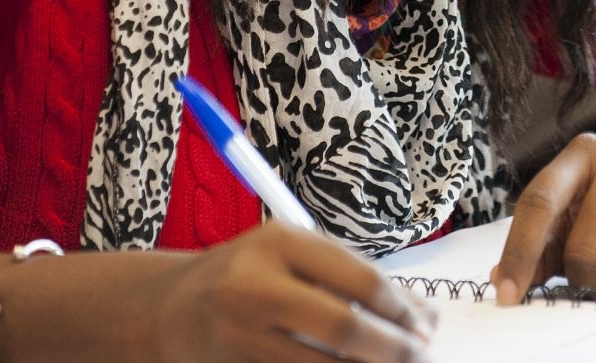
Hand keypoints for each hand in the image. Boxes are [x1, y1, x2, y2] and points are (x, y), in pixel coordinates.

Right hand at [153, 221, 434, 362]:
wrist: (170, 310)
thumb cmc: (249, 276)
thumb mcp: (293, 256)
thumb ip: (351, 276)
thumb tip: (425, 316)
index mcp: (279, 243)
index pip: (358, 278)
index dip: (400, 308)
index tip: (424, 325)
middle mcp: (255, 288)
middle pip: (343, 328)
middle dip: (393, 348)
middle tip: (421, 357)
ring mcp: (240, 336)